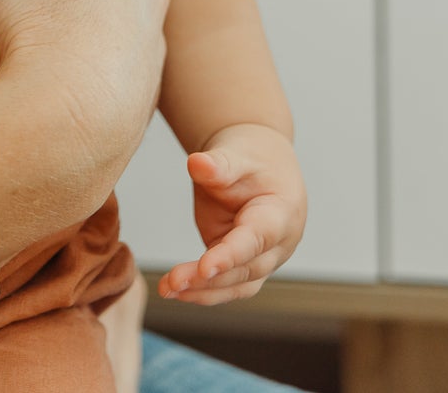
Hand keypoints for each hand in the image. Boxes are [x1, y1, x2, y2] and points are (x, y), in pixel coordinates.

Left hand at [158, 122, 306, 303]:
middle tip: (173, 282)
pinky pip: (225, 285)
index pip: (255, 240)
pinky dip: (201, 290)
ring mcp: (260, 259)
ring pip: (235, 285)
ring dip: (202, 291)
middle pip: (243, 269)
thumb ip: (219, 163)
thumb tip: (196, 163)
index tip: (205, 267)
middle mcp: (276, 246)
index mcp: (280, 216)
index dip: (231, 256)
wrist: (261, 165)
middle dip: (208, 279)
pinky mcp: (242, 266)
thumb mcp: (238, 154)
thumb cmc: (251, 160)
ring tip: (167, 290)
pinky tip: (174, 290)